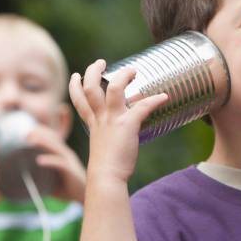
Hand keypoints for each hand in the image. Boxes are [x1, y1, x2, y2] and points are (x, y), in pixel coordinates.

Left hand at [27, 125, 86, 202]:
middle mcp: (67, 156)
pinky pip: (59, 163)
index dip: (42, 136)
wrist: (86, 197)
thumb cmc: (70, 189)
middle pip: (53, 142)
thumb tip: (27, 179)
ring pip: (56, 149)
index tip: (27, 134)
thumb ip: (43, 177)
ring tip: (30, 140)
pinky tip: (39, 161)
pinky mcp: (71, 171)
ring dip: (43, 143)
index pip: (53, 142)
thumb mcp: (53, 180)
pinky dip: (49, 160)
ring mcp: (70, 162)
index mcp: (64, 156)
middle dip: (41, 136)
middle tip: (26, 134)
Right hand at [69, 59, 167, 183]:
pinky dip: (154, 100)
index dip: (76, 86)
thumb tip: (118, 142)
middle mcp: (101, 119)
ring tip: (133, 69)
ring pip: (114, 89)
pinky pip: (142, 107)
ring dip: (123, 76)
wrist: (106, 178)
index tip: (78, 75)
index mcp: (93, 125)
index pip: (80, 101)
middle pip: (91, 88)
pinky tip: (164, 96)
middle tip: (100, 62)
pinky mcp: (128, 125)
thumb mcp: (103, 150)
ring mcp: (113, 120)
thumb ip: (109, 141)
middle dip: (94, 72)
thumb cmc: (106, 171)